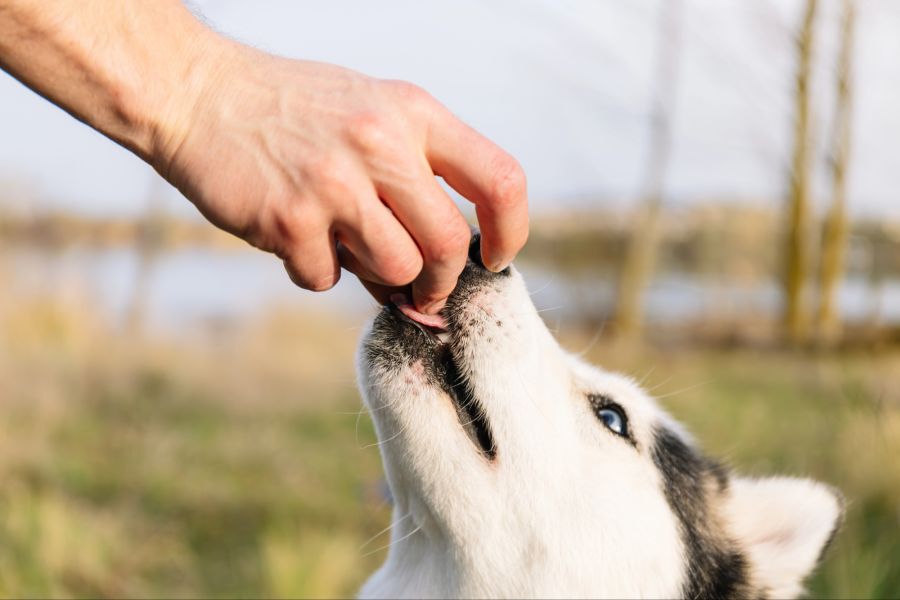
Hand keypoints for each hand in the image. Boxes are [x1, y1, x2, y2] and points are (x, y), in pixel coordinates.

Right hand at [154, 40, 527, 313]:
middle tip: (422, 289)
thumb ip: (413, 178)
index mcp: (413, 112)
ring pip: (397, 271)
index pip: (498, 179)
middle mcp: (380, 143)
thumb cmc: (295, 113)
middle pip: (450, 245)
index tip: (496, 257)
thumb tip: (438, 271)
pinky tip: (294, 234)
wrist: (199, 95)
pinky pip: (326, 279)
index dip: (512, 231)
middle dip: (441, 282)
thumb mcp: (370, 114)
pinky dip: (314, 269)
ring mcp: (333, 182)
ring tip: (344, 242)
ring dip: (376, 276)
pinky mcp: (289, 219)